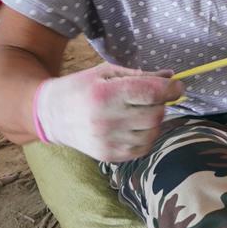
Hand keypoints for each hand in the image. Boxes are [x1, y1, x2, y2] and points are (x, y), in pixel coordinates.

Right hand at [33, 63, 183, 161]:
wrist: (49, 115)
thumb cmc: (82, 87)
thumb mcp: (107, 72)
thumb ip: (141, 74)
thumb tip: (171, 76)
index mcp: (106, 94)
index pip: (152, 93)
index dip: (171, 88)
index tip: (176, 85)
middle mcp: (107, 120)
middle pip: (156, 114)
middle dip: (161, 103)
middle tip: (151, 97)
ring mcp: (108, 141)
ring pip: (153, 132)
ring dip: (154, 120)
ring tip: (139, 111)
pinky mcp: (109, 156)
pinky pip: (143, 147)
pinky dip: (146, 135)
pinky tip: (134, 125)